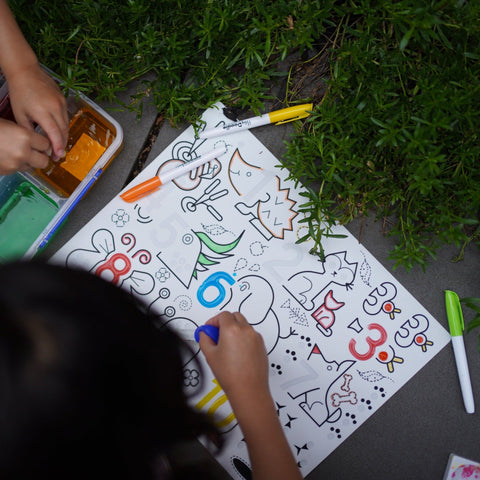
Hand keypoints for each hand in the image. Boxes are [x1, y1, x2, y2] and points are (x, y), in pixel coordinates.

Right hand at [0, 118, 51, 173]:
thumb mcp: (9, 125)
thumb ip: (25, 134)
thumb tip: (37, 141)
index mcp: (24, 137)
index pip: (46, 144)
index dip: (43, 143)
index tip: (40, 143)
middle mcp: (22, 152)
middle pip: (44, 160)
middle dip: (41, 156)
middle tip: (35, 151)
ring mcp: (15, 164)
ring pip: (33, 167)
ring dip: (29, 162)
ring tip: (19, 153)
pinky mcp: (8, 172)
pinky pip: (20, 170)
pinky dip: (18, 165)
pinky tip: (9, 157)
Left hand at [7, 63, 67, 160]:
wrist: (25, 71)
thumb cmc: (20, 91)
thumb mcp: (19, 114)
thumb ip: (29, 130)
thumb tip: (37, 143)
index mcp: (42, 111)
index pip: (54, 134)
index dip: (57, 147)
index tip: (56, 156)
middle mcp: (55, 107)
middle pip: (63, 132)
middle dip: (61, 145)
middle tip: (57, 155)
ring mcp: (61, 103)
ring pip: (67, 126)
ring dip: (63, 137)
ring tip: (58, 145)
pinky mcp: (64, 100)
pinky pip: (66, 117)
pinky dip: (64, 127)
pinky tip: (59, 132)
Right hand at [200, 312, 302, 479]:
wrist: (248, 389)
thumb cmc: (231, 375)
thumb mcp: (210, 355)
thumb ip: (204, 339)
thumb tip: (204, 333)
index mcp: (232, 329)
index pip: (222, 315)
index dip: (213, 320)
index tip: (209, 328)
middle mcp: (246, 330)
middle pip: (235, 316)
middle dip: (225, 322)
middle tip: (217, 334)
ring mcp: (255, 337)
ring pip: (244, 325)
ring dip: (235, 329)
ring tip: (226, 346)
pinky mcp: (261, 345)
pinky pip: (251, 335)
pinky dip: (243, 337)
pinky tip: (236, 352)